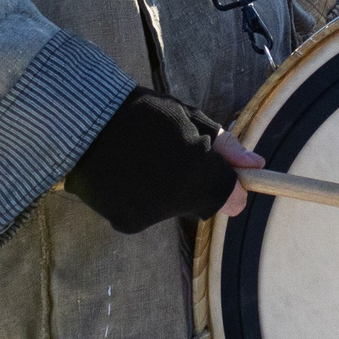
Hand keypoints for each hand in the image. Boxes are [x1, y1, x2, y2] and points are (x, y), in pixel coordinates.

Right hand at [66, 88, 253, 233]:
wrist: (81, 124)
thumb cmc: (141, 113)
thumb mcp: (189, 118)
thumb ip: (226, 147)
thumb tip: (257, 165)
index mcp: (198, 173)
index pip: (232, 198)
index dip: (229, 184)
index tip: (220, 170)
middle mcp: (177, 203)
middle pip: (199, 202)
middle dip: (193, 182)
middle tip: (169, 153)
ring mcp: (151, 218)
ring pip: (171, 208)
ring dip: (165, 190)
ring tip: (141, 159)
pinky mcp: (127, 225)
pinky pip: (145, 213)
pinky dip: (140, 198)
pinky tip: (126, 173)